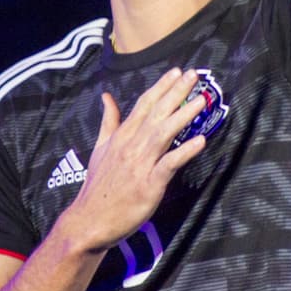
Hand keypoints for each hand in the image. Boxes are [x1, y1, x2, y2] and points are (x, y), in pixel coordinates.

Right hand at [62, 68, 208, 251]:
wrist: (89, 219)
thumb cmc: (97, 186)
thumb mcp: (100, 148)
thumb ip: (108, 121)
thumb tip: (106, 96)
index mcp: (121, 136)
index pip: (144, 104)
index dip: (161, 86)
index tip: (177, 71)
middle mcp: (131, 145)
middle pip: (157, 113)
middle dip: (176, 92)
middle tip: (194, 74)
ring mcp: (140, 164)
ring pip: (164, 133)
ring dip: (183, 115)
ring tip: (201, 101)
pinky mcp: (149, 184)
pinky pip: (169, 164)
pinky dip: (184, 152)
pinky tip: (200, 141)